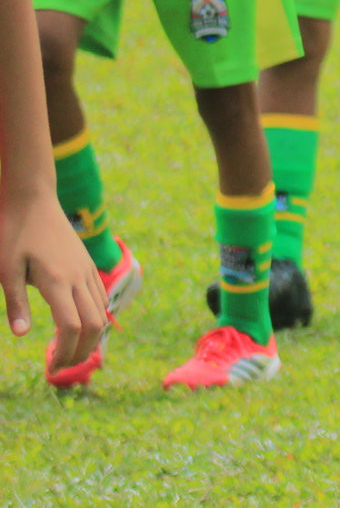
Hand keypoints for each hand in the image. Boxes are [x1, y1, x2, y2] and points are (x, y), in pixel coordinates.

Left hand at [2, 193, 105, 375]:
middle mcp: (78, 277)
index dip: (65, 351)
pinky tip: (78, 326)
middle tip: (61, 368)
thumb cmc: (13, 234)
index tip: (51, 368)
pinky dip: (94, 318)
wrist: (33, 200)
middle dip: (81, 351)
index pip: (71, 326)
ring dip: (89, 337)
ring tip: (69, 352)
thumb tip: (23, 335)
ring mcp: (86, 270)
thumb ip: (15, 303)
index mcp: (58, 281)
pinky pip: (100, 297)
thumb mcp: (6, 270)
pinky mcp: (86, 265)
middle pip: (94, 324)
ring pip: (101, 311)